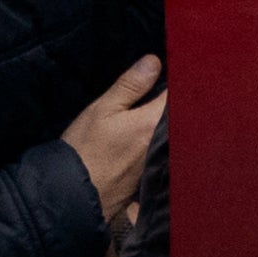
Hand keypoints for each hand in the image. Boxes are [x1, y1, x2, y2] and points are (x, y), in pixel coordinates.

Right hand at [58, 56, 166, 228]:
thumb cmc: (85, 149)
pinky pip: (168, 149)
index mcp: (154, 122)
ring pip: (176, 133)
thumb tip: (154, 62)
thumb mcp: (102, 109)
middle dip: (182, 99)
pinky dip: (167, 137)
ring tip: (171, 103)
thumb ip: (130, 86)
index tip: (178, 66)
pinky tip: (156, 132)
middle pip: (182, 115)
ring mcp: (161, 160)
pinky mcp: (153, 173)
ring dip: (176, 119)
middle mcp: (165, 142)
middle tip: (181, 80)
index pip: (179, 94)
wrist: (75, 195)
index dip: (181, 78)